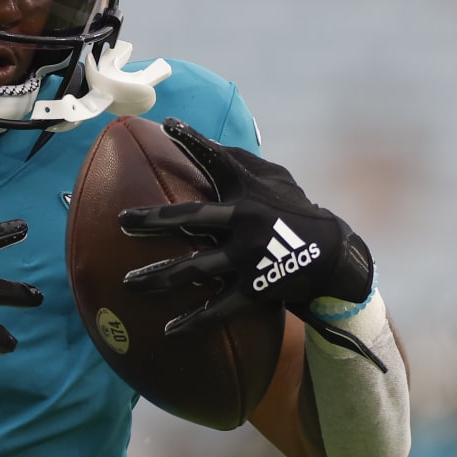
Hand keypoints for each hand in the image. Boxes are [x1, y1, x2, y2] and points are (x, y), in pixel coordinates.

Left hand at [118, 119, 378, 361]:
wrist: (334, 256)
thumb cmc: (295, 212)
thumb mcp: (277, 179)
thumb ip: (241, 161)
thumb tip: (200, 141)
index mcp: (249, 190)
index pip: (219, 158)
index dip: (194, 140)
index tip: (168, 125)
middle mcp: (247, 219)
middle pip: (192, 218)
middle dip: (153, 220)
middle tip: (122, 222)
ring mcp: (250, 255)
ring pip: (196, 268)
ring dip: (159, 277)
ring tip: (129, 283)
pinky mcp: (257, 287)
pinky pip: (220, 308)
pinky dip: (195, 321)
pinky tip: (168, 331)